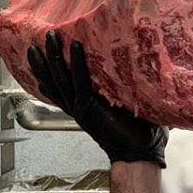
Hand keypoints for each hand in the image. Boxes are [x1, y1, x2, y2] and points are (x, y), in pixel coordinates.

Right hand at [27, 31, 167, 166]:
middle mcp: (78, 108)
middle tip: (39, 39)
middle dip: (46, 59)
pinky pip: (80, 80)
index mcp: (85, 109)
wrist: (140, 155)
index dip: (47, 74)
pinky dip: (78, 62)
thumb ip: (132, 93)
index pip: (59, 89)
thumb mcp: (130, 109)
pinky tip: (76, 44)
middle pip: (54, 80)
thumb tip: (153, 78)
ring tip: (49, 37)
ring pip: (61, 78)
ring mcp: (82, 108)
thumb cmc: (141, 137)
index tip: (40, 58)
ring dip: (55, 56)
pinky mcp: (90, 107)